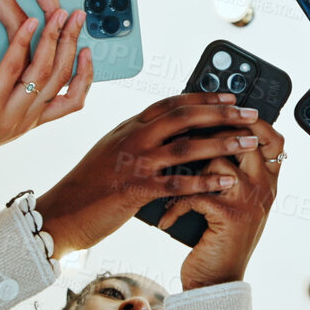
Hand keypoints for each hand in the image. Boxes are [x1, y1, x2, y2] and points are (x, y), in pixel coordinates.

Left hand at [0, 8, 92, 182]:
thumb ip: (6, 92)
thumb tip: (17, 56)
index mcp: (29, 122)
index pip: (73, 101)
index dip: (86, 73)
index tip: (88, 48)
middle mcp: (25, 121)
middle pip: (62, 77)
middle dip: (74, 41)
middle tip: (78, 15)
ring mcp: (10, 116)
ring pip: (45, 71)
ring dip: (56, 37)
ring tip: (59, 13)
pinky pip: (14, 69)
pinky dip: (24, 42)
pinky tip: (27, 22)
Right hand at [37, 94, 266, 256]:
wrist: (60, 214)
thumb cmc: (88, 187)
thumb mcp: (112, 152)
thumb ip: (139, 139)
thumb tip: (172, 133)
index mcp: (129, 127)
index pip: (172, 103)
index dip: (204, 97)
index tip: (230, 96)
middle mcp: (133, 138)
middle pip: (185, 117)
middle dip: (222, 113)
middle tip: (250, 113)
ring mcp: (134, 162)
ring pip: (186, 146)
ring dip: (222, 142)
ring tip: (249, 142)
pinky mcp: (135, 189)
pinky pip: (177, 182)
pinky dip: (204, 181)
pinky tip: (226, 181)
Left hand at [158, 121, 283, 288]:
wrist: (216, 285)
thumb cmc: (217, 241)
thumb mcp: (230, 204)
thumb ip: (229, 174)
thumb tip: (205, 137)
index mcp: (267, 182)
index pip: (273, 138)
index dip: (253, 118)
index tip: (229, 107)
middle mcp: (264, 188)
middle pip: (245, 138)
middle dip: (212, 131)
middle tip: (184, 134)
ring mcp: (249, 200)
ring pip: (218, 159)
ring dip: (187, 169)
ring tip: (168, 180)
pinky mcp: (230, 215)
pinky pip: (198, 191)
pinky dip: (176, 204)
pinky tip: (165, 218)